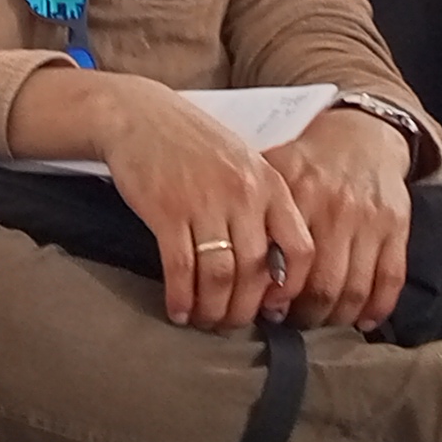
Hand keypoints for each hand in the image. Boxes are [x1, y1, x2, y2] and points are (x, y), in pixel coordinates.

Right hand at [91, 80, 313, 332]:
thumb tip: (276, 271)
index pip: (301, 249)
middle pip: (255, 272)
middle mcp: (243, 194)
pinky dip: (180, 296)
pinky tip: (177, 311)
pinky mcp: (166, 210)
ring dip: (211, 309)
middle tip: (230, 325)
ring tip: (203, 321)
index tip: (274, 309)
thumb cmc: (194, 143)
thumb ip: (264, 207)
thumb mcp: (244, 164)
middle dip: (243, 309)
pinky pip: (180, 267)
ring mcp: (205, 201)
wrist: (140, 115)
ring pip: (218, 275)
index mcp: (270, 184)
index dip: (290, 288)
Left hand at [266, 105, 412, 331]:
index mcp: (298, 193)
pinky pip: (390, 278)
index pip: (285, 263)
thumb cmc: (310, 161)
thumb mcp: (274, 169)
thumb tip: (224, 256)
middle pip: (321, 286)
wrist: (362, 134)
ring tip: (321, 320)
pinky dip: (378, 307)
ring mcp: (369, 220)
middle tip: (293, 322)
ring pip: (355, 289)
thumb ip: (253, 208)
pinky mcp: (397, 226)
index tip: (266, 310)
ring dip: (337, 316)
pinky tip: (363, 320)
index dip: (275, 298)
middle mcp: (335, 208)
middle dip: (305, 316)